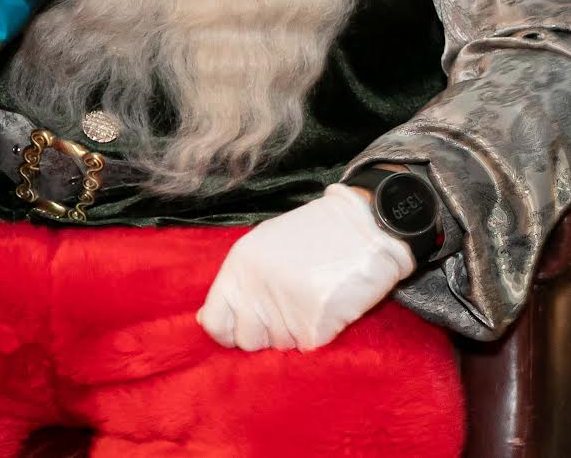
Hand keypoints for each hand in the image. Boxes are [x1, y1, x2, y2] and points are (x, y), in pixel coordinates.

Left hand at [196, 184, 413, 352]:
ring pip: (281, 346)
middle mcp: (255, 288)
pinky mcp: (315, 323)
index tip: (245, 329)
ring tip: (313, 299)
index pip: (213, 323)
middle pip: (247, 341)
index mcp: (239, 267)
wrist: (365, 224)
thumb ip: (237, 283)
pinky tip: (330, 305)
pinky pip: (310, 347)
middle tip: (290, 308)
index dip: (228, 333)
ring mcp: (284, 306)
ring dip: (297, 332)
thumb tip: (205, 321)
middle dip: (267, 334)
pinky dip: (322, 333)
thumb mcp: (264, 246)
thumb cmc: (316, 235)